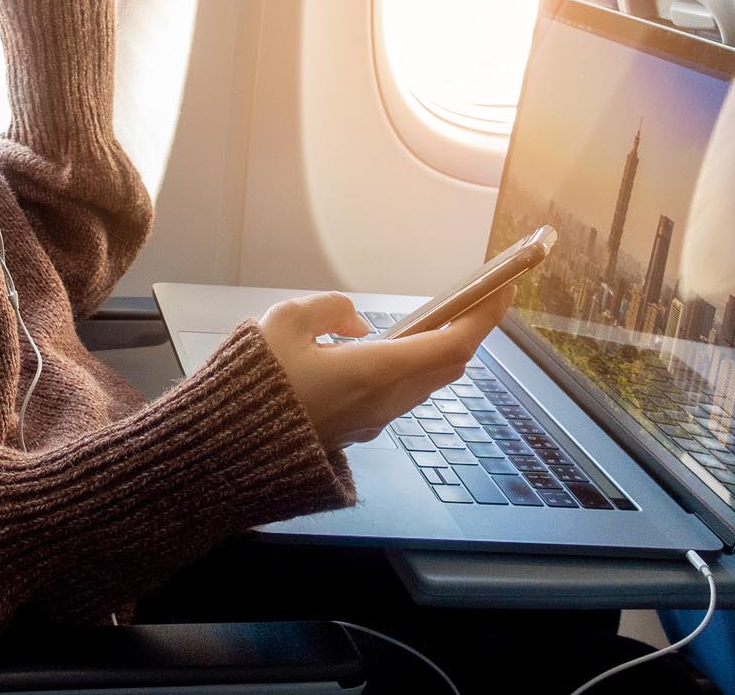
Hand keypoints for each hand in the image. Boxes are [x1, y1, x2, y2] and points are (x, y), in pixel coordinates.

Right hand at [254, 285, 515, 452]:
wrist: (232, 446)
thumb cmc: (256, 384)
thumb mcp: (285, 322)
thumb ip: (329, 309)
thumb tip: (356, 323)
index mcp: (374, 370)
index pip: (452, 342)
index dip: (484, 315)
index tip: (502, 288)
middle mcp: (385, 399)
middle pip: (450, 365)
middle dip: (472, 329)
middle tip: (481, 298)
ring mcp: (374, 419)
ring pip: (429, 382)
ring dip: (444, 351)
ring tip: (444, 320)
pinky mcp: (359, 430)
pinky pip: (402, 395)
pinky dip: (416, 369)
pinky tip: (396, 352)